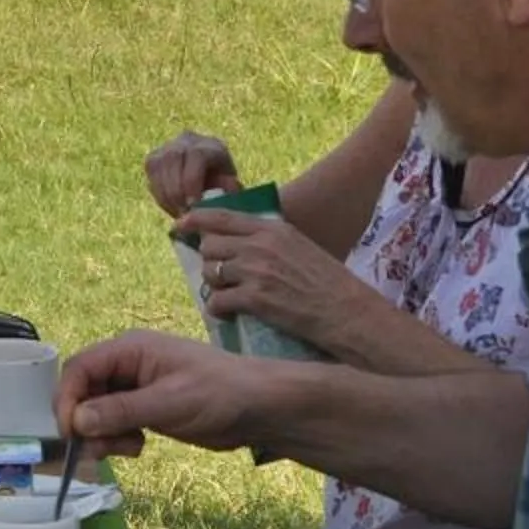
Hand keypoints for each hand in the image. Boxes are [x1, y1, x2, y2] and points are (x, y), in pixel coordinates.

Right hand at [55, 330, 255, 454]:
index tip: (71, 432)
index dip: (67, 399)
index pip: (79, 368)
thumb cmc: (219, 394)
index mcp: (129, 349)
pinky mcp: (145, 409)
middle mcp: (127, 366)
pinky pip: (113, 424)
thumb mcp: (169, 402)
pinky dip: (117, 439)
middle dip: (85, 422)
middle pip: (83, 392)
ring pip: (95, 412)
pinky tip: (138, 447)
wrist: (259, 408)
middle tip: (99, 450)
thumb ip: (121, 411)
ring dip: (101, 435)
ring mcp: (135, 388)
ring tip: (128, 449)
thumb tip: (76, 421)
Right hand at [143, 128, 238, 220]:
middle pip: (173, 158)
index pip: (196, 156)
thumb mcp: (230, 188)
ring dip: (164, 193)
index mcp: (210, 145)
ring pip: (157, 164)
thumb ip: (227, 190)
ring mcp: (168, 146)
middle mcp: (187, 139)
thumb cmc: (223, 186)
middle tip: (182, 213)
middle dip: (175, 190)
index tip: (193, 204)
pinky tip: (169, 206)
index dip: (191, 181)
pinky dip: (158, 192)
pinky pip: (151, 171)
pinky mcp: (154, 156)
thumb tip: (218, 196)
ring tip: (176, 212)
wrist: (209, 177)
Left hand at [177, 209, 369, 350]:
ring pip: (211, 272)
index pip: (222, 216)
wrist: (347, 312)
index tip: (181, 225)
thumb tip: (237, 242)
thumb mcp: (299, 246)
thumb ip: (269, 240)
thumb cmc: (328, 283)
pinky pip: (217, 301)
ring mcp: (256, 271)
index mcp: (273, 228)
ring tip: (229, 294)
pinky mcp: (255, 300)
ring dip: (215, 285)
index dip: (195, 220)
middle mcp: (261, 245)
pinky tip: (229, 313)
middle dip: (210, 260)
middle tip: (220, 274)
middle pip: (210, 245)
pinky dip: (218, 309)